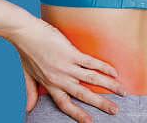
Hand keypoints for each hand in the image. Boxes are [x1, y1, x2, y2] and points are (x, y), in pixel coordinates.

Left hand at [8, 17, 125, 122]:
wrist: (25, 33)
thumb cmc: (26, 51)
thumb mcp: (28, 75)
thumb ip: (31, 92)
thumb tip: (29, 109)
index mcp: (50, 85)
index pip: (66, 104)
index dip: (78, 114)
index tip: (90, 122)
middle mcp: (60, 78)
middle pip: (83, 95)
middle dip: (101, 103)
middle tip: (115, 110)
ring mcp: (66, 66)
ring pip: (92, 80)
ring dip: (108, 86)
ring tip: (121, 90)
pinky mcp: (71, 53)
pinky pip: (91, 63)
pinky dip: (104, 67)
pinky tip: (114, 71)